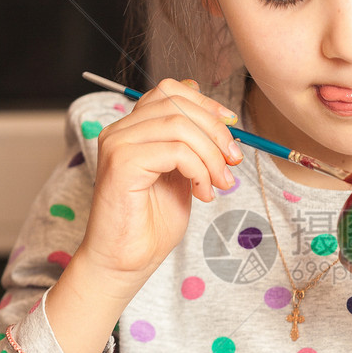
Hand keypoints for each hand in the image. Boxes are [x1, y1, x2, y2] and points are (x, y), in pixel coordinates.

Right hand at [77, 78, 242, 288]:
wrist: (124, 262)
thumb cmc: (150, 224)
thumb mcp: (181, 175)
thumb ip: (192, 146)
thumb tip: (220, 119)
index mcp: (133, 129)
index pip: (170, 90)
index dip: (206, 103)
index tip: (231, 127)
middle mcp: (121, 130)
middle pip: (178, 103)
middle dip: (216, 130)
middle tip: (233, 161)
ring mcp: (118, 144)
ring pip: (180, 125)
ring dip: (211, 154)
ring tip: (219, 183)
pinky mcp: (122, 163)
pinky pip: (175, 150)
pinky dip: (199, 170)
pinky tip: (202, 193)